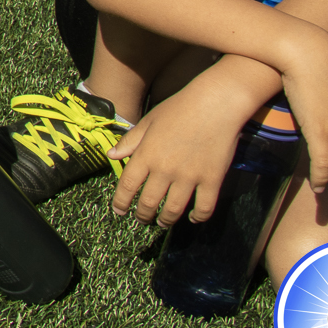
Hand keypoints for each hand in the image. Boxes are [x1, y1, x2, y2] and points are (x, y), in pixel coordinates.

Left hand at [110, 80, 255, 225]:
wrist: (215, 104)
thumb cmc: (179, 108)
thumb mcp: (148, 121)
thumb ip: (130, 141)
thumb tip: (112, 156)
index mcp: (146, 154)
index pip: (127, 186)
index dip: (121, 203)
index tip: (119, 212)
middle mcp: (165, 169)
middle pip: (149, 202)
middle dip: (142, 215)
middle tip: (141, 219)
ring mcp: (189, 176)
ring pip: (173, 210)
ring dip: (166, 220)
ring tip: (162, 223)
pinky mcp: (212, 180)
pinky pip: (204, 207)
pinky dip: (197, 217)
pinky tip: (192, 218)